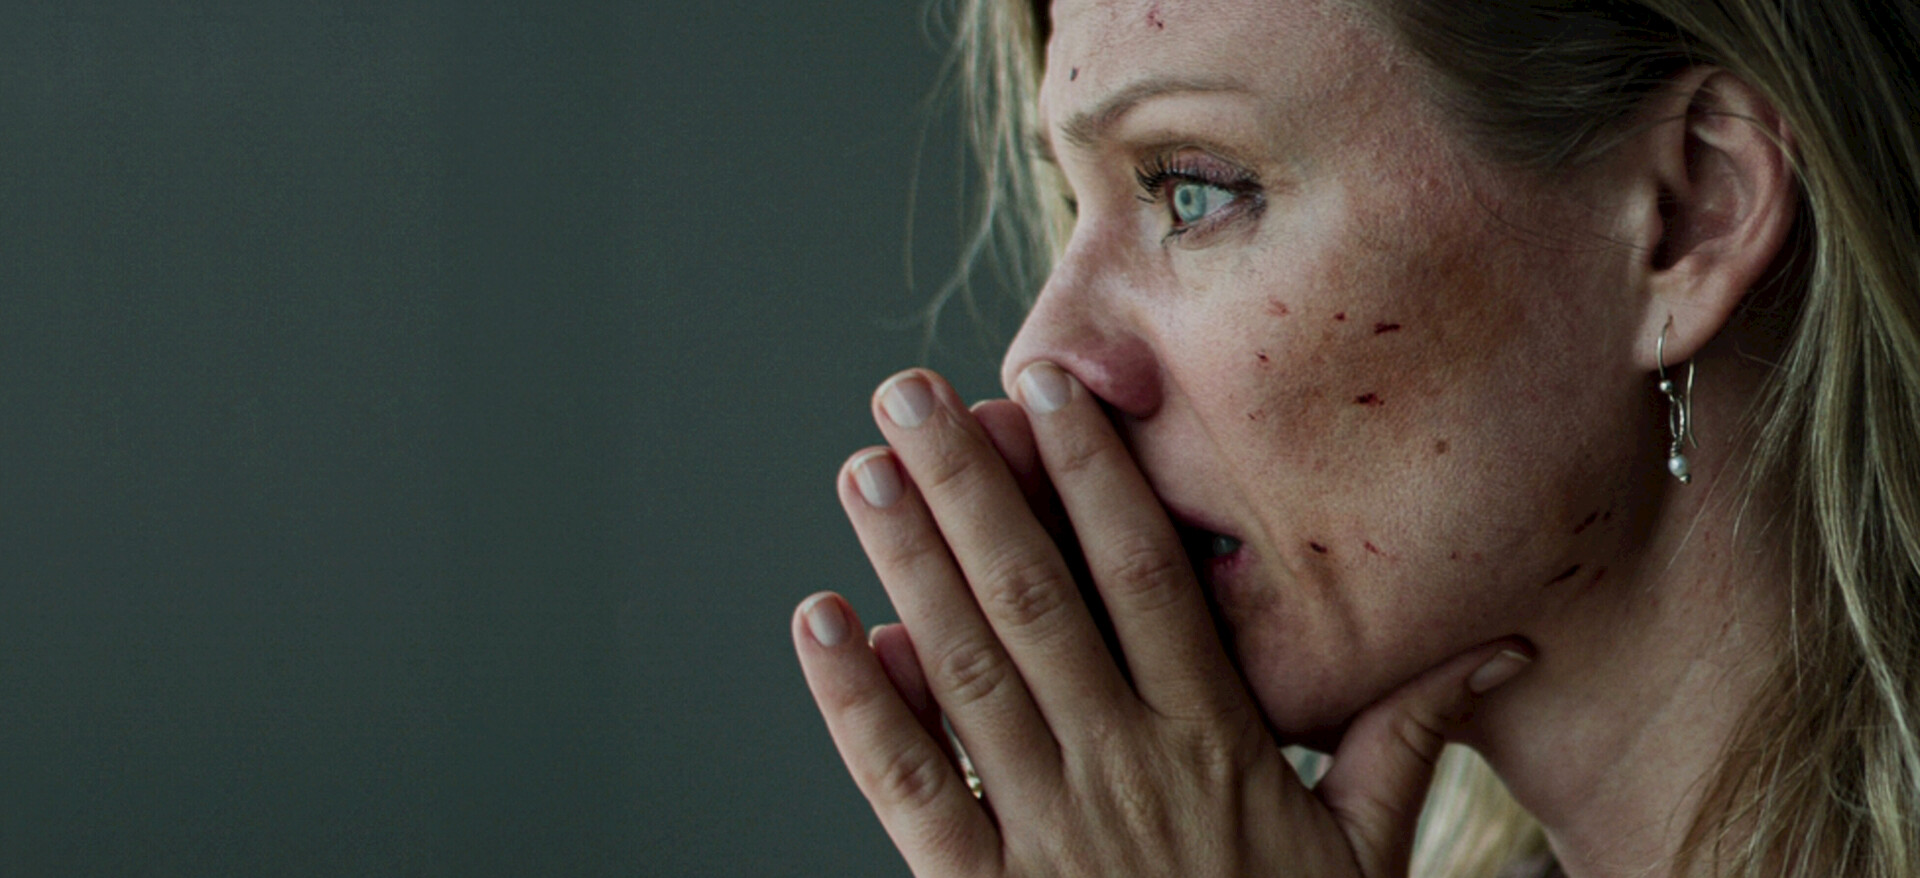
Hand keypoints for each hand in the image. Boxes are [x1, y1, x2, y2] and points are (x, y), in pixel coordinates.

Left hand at [794, 365, 1532, 876]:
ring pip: (967, 673)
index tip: (1052, 388)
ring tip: (864, 472)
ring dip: (910, 566)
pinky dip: (858, 707)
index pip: (1146, 580)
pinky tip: (819, 626)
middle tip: (914, 391)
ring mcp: (1046, 829)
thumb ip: (1409, 738)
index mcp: (1215, 742)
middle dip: (972, 488)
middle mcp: (1124, 767)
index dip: (1096, 476)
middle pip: (1038, 602)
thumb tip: (1504, 646)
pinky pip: (913, 787)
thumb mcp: (1367, 853)